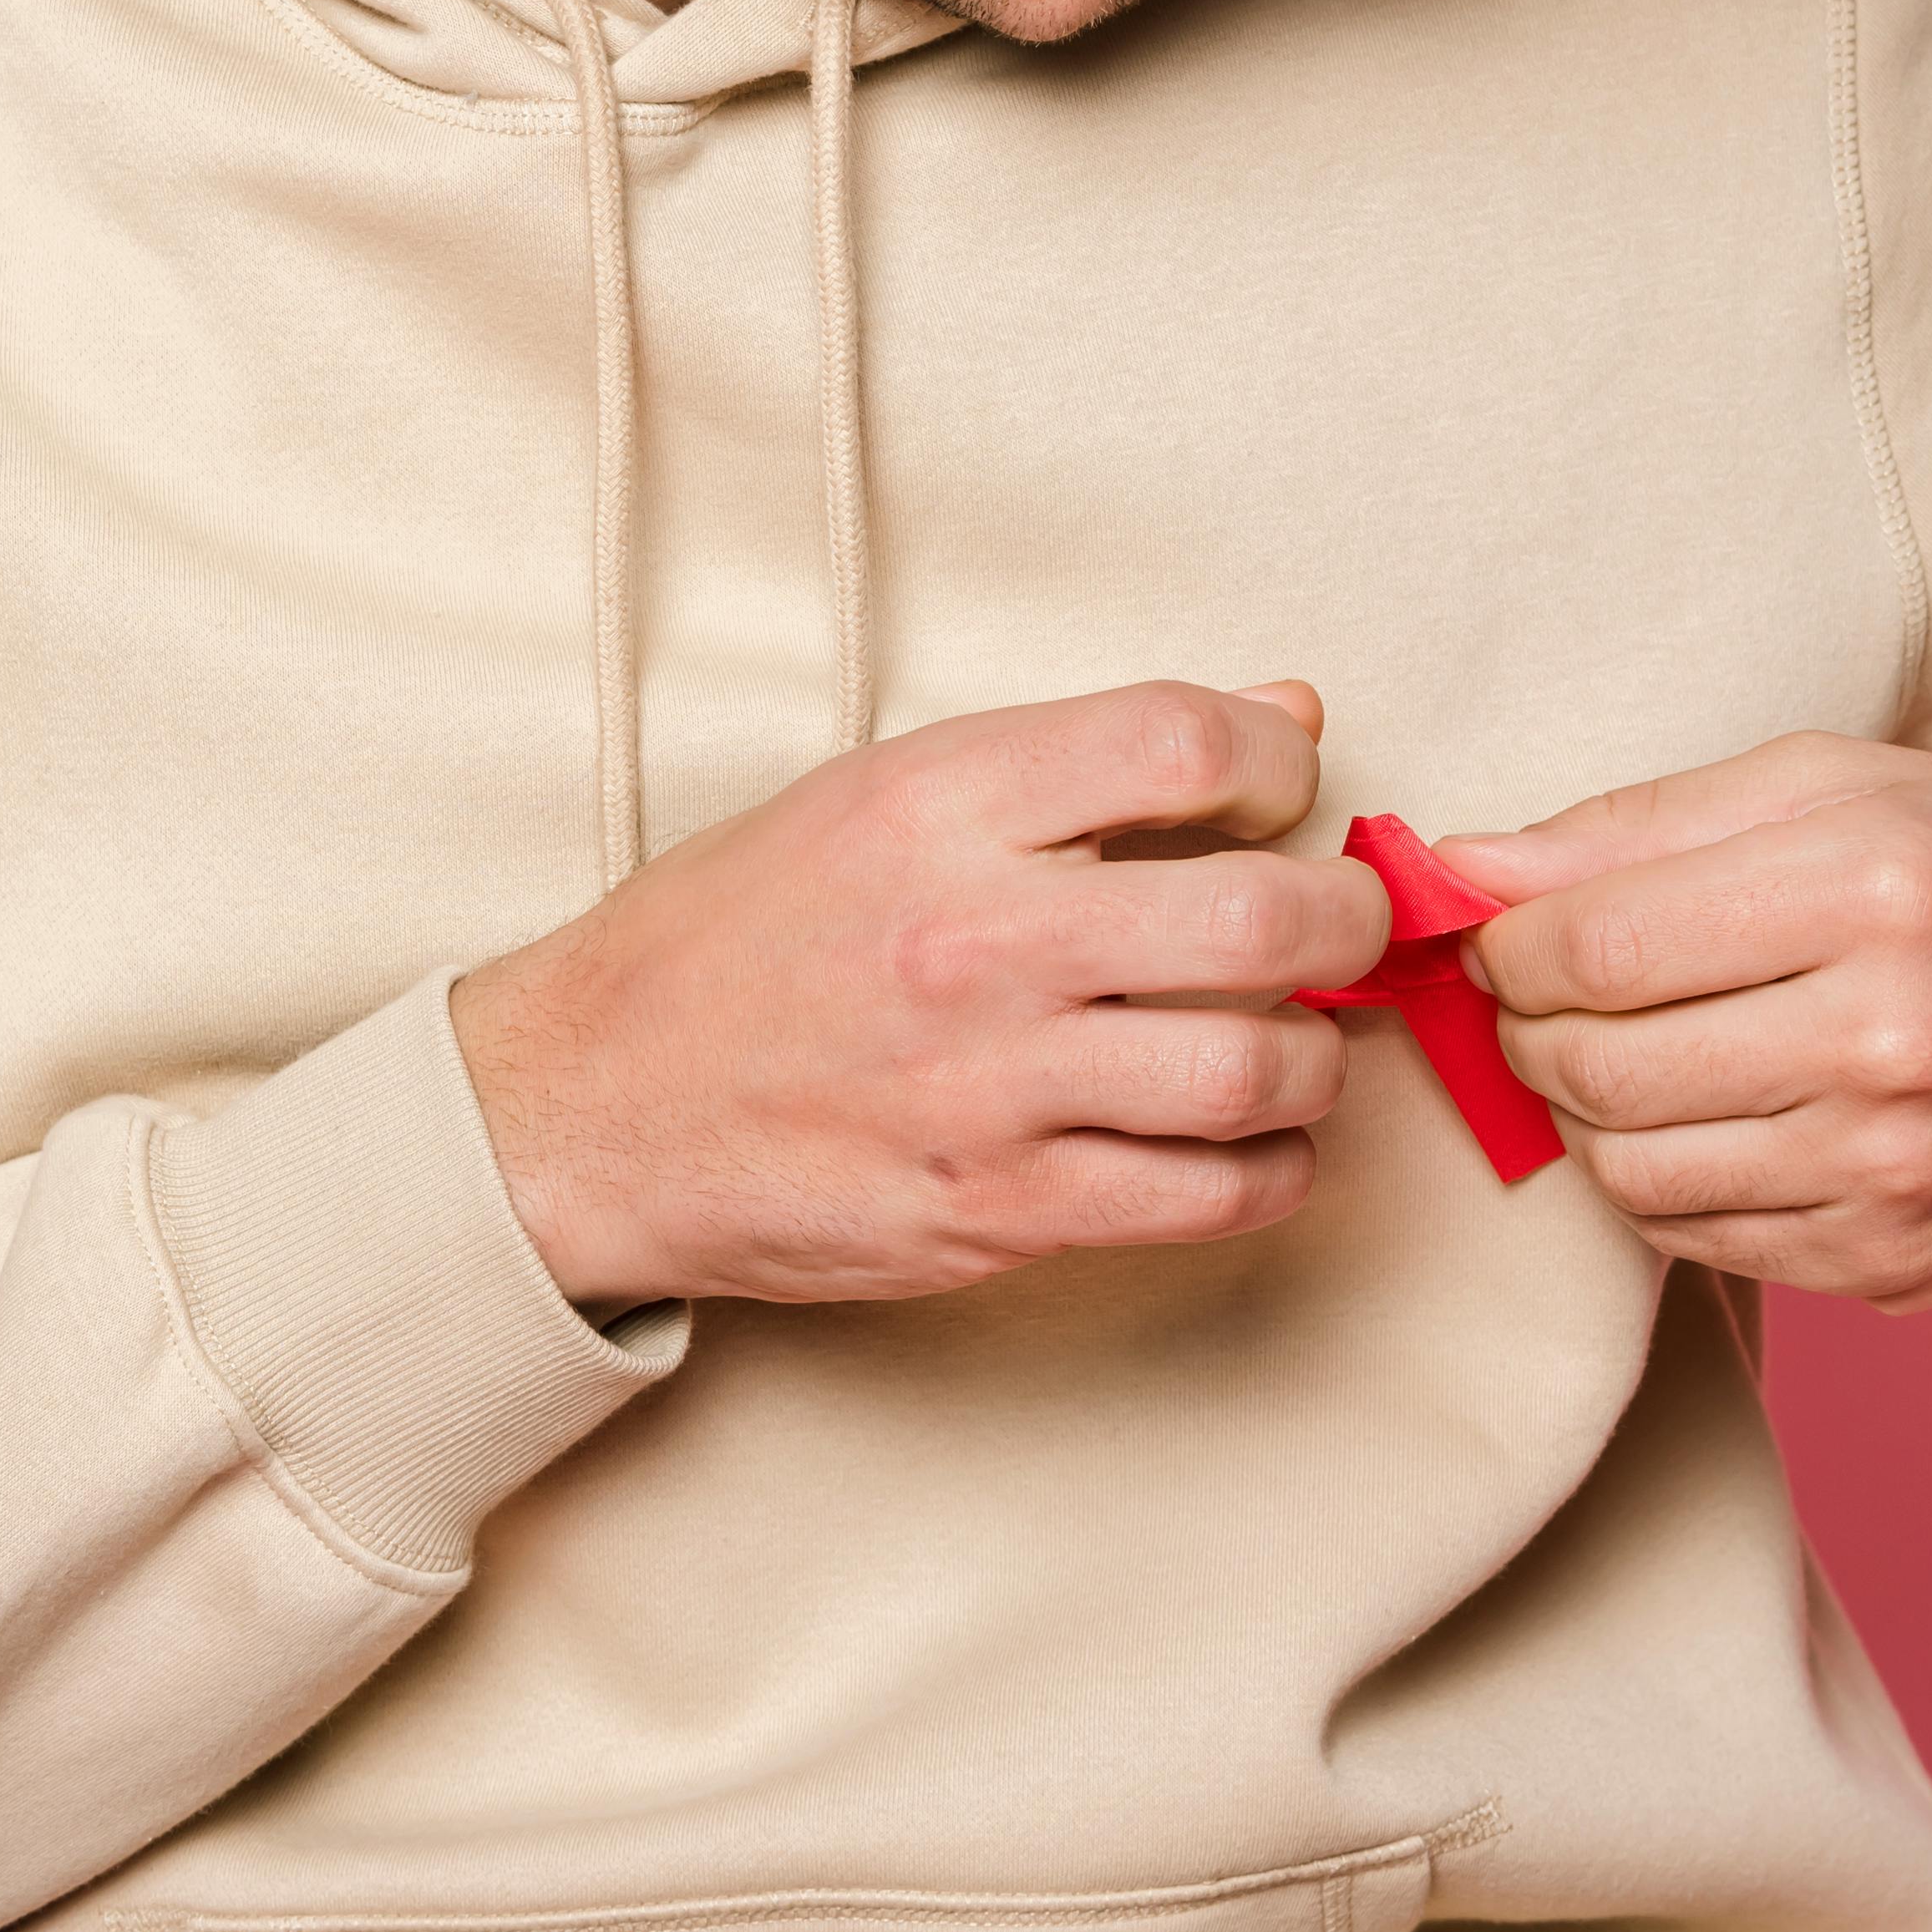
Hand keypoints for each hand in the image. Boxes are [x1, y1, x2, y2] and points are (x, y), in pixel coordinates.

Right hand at [454, 680, 1389, 1311]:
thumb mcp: (880, 793)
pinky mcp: (992, 1213)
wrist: (587, 1107)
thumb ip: (1079, 760)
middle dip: (1344, 918)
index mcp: (937, 803)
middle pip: (1258, 919)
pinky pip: (1203, 1198)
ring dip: (1314, 1057)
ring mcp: (986, 1088)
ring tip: (1291, 1041)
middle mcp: (972, 939)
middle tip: (1339, 922)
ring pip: (1253, 1072)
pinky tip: (1253, 1142)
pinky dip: (1270, 1171)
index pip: (1180, 742)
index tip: (1275, 795)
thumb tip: (1283, 718)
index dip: (1272, 765)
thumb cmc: (735, 938)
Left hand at [1443, 735, 1931, 1308]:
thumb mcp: (1850, 784)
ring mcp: (1896, 1172)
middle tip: (1541, 997)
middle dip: (1527, 1029)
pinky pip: (1699, 1240)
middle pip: (1593, 1063)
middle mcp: (1889, 1038)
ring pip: (1628, 1170)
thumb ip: (1645, 820)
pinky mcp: (1898, 1267)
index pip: (1590, 944)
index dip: (1505, 945)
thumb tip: (1465, 865)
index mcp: (1873, 887)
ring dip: (1586, 1113)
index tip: (1500, 933)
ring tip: (1628, 1053)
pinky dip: (1665, 1182)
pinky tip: (1710, 1118)